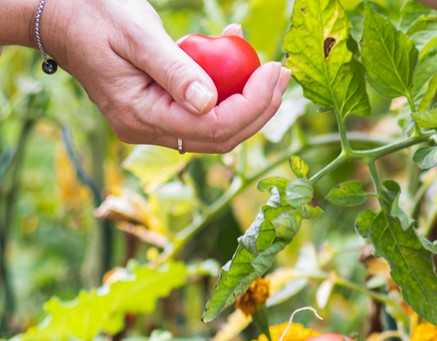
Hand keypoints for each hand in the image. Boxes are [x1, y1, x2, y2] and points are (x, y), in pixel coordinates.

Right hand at [41, 0, 289, 152]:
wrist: (59, 15)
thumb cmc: (93, 16)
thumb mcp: (137, 35)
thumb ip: (174, 70)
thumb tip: (210, 103)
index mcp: (140, 116)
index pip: (214, 128)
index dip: (254, 105)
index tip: (275, 71)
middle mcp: (147, 130)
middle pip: (222, 135)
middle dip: (260, 107)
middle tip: (282, 72)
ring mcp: (152, 124)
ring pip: (216, 125)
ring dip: (247, 97)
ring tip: (265, 63)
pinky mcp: (159, 110)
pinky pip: (202, 109)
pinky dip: (225, 87)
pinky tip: (233, 53)